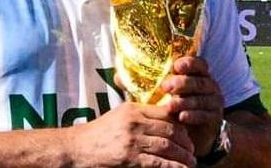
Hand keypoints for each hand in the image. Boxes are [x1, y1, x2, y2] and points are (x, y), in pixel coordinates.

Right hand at [71, 102, 195, 167]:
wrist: (77, 149)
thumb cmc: (98, 133)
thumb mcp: (118, 116)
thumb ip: (138, 115)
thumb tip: (163, 117)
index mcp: (133, 109)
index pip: (165, 113)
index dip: (180, 124)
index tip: (187, 133)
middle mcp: (134, 122)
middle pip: (170, 130)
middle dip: (186, 142)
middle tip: (192, 150)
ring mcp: (132, 141)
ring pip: (167, 146)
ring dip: (183, 156)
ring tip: (191, 162)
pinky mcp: (130, 159)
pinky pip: (158, 163)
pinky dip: (173, 167)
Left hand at [162, 56, 224, 156]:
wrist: (191, 130)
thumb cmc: (178, 103)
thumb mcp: (173, 90)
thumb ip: (168, 81)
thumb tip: (149, 70)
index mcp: (200, 74)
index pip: (199, 64)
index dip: (189, 64)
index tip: (176, 67)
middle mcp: (210, 85)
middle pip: (199, 82)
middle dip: (182, 83)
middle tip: (165, 87)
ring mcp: (215, 101)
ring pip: (200, 99)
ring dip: (184, 102)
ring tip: (170, 106)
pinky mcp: (215, 117)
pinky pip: (205, 115)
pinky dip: (193, 116)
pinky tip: (182, 117)